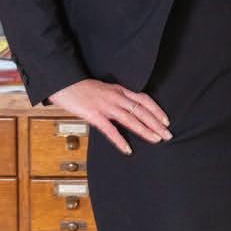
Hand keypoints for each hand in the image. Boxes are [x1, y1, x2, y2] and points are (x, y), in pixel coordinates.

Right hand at [48, 79, 170, 156]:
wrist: (62, 81)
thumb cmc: (80, 87)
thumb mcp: (103, 89)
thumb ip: (116, 98)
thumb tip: (127, 109)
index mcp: (118, 90)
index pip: (143, 99)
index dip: (156, 110)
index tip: (166, 121)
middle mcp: (115, 97)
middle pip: (141, 110)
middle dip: (156, 123)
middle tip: (168, 135)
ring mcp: (105, 105)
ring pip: (130, 119)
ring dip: (145, 130)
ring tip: (156, 139)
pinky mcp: (93, 114)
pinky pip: (110, 129)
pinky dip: (120, 140)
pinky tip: (128, 149)